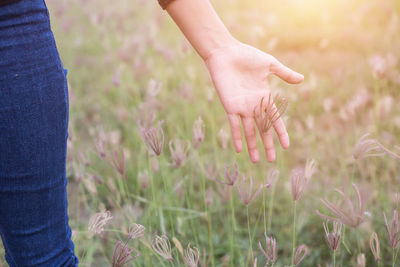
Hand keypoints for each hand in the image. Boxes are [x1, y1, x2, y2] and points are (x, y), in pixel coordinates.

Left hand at [205, 42, 303, 162]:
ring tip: (256, 161)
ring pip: (248, 131)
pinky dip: (236, 137)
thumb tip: (302, 79)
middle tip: (272, 160)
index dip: (281, 132)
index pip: (275, 118)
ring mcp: (241, 107)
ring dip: (252, 146)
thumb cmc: (246, 55)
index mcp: (264, 96)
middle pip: (262, 129)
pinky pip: (234, 124)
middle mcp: (253, 105)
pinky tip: (239, 149)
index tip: (286, 145)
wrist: (225, 52)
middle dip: (267, 145)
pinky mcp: (230, 105)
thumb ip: (284, 73)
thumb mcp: (269, 64)